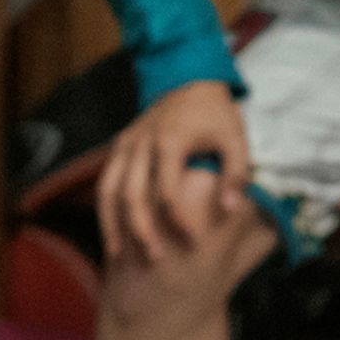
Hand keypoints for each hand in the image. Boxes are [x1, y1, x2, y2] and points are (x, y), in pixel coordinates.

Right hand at [98, 79, 252, 270]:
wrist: (189, 80)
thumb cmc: (215, 114)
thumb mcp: (235, 138)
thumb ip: (235, 174)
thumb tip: (229, 210)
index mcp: (171, 140)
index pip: (167, 191)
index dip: (179, 220)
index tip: (193, 243)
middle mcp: (141, 142)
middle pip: (132, 195)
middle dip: (142, 231)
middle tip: (156, 259)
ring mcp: (125, 143)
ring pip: (109, 190)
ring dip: (113, 224)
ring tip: (120, 256)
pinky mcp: (118, 146)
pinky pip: (104, 182)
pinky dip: (104, 210)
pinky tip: (112, 234)